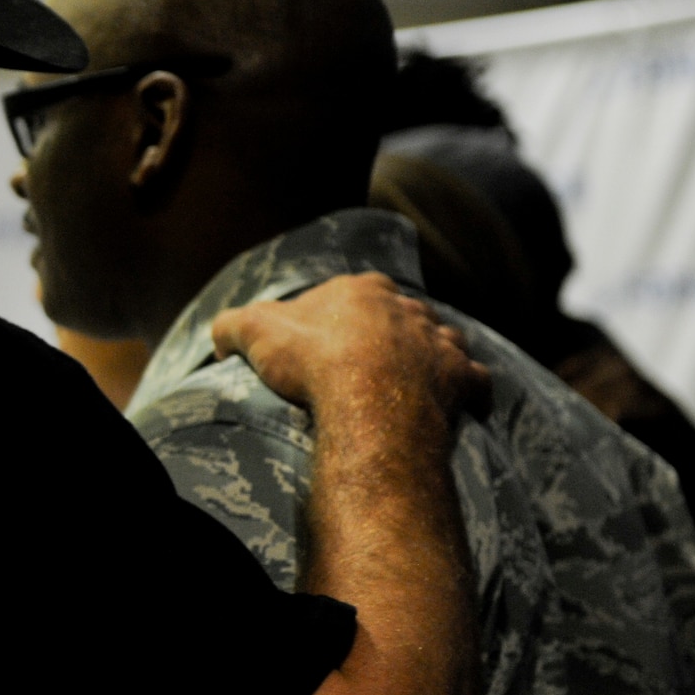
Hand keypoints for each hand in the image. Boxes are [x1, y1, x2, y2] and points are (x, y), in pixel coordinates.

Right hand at [211, 273, 487, 416]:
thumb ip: (232, 324)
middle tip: (361, 368)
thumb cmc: (313, 359)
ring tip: (409, 383)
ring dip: (429, 358)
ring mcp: (442, 343)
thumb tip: (220, 335)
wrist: (369, 400)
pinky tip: (458, 405)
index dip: (331, 321)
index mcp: (364, 289)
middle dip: (385, 335)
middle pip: (397, 317)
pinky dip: (468, 392)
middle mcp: (410, 308)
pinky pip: (474, 382)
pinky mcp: (464, 379)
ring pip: (441, 342)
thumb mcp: (252, 331)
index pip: (348, 295)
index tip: (317, 348)